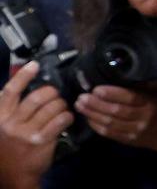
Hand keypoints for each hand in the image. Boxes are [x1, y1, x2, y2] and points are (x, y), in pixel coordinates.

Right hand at [0, 62, 73, 188]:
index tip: (35, 65)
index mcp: (1, 116)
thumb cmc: (11, 145)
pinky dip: (67, 116)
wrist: (14, 174)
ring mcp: (27, 132)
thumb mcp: (5, 125)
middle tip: (56, 95)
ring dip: (62, 105)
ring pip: (52, 107)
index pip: (10, 91)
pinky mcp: (42, 140)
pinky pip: (61, 120)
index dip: (23, 76)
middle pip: (37, 97)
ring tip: (61, 109)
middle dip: (52, 93)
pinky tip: (66, 119)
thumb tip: (23, 79)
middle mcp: (11, 123)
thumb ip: (12, 106)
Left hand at [74, 85, 156, 154]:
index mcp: (150, 103)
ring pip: (109, 123)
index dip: (112, 94)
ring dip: (92, 114)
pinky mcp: (127, 140)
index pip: (129, 98)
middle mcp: (142, 118)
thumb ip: (142, 85)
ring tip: (80, 106)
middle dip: (96, 104)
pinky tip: (88, 118)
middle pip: (116, 111)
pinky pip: (109, 133)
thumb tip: (120, 75)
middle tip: (82, 97)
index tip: (96, 89)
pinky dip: (96, 126)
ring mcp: (134, 131)